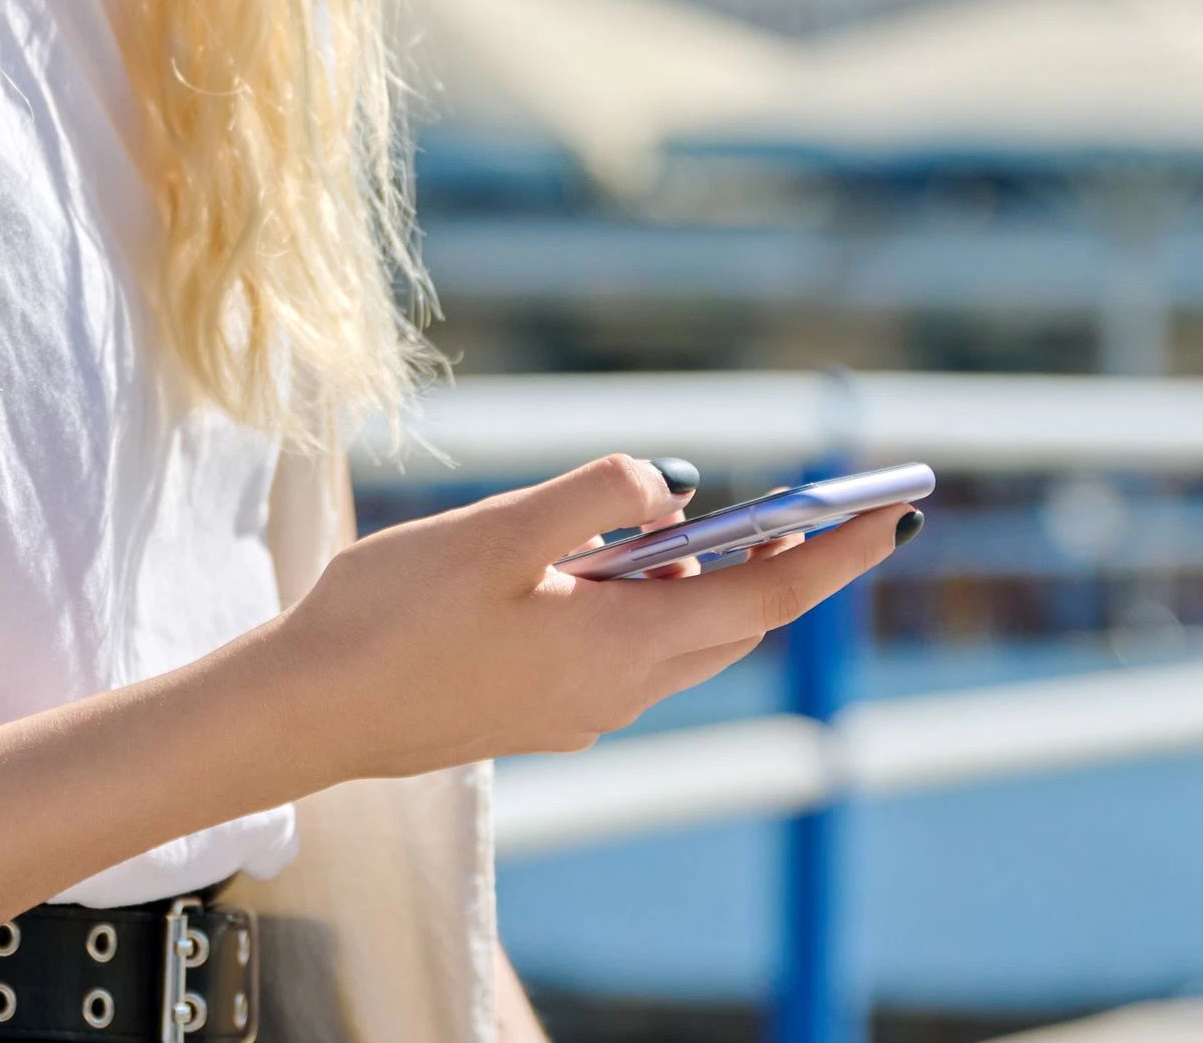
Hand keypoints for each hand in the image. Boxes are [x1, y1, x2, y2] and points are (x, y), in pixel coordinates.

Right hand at [246, 455, 917, 783]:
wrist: (304, 715)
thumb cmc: (388, 620)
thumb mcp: (495, 533)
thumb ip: (596, 498)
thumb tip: (672, 486)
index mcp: (623, 644)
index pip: (770, 593)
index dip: (840, 549)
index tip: (897, 509)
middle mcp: (618, 690)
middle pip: (737, 620)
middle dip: (787, 559)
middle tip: (825, 499)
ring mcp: (580, 709)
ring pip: (683, 640)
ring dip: (708, 580)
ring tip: (696, 518)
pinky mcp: (541, 711)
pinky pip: (629, 653)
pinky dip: (651, 603)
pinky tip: (609, 564)